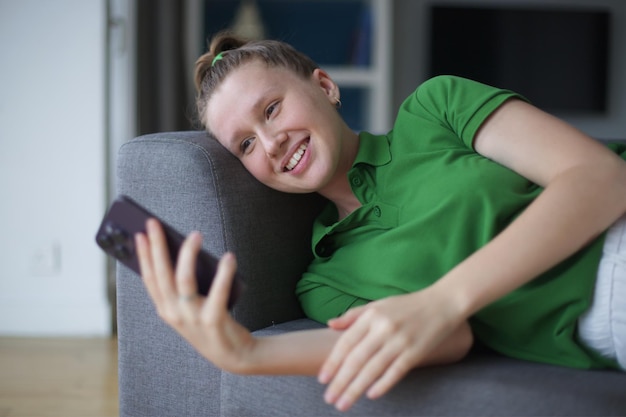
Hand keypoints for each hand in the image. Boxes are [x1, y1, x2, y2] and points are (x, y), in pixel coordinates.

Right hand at [135, 218, 254, 372]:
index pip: (149, 279)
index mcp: (165, 310)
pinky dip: (224, 272)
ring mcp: (192, 318)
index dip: (143, 256)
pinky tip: (229, 257)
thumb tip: (184, 249)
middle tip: (155, 223)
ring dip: (188, 254)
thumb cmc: (211, 324)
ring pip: (184, 280)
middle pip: (162, 274)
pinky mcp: (213, 320)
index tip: (139, 234)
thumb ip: (183, 285)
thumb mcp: (190, 307)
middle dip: (156, 246)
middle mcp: (174, 314)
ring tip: (196, 234)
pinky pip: (218, 291)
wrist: (234, 355)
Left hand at [319, 290, 469, 411]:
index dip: (333, 362)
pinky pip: (396, 372)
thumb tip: (330, 324)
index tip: (322, 379)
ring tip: (343, 403)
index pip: (346, 343)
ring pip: (373, 369)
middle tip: (329, 398)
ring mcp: (400, 341)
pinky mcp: (416, 352)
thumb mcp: (378, 304)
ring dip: (356, 389)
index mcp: (371, 316)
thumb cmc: (407, 305)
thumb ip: (354, 315)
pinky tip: (371, 395)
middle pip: (356, 359)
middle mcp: (383, 328)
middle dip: (340, 381)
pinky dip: (383, 384)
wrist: (443, 303)